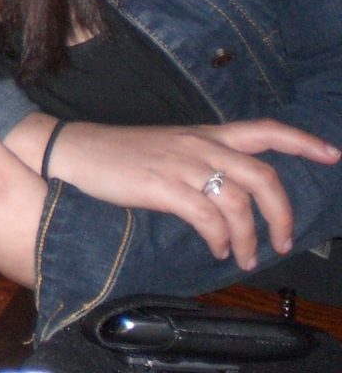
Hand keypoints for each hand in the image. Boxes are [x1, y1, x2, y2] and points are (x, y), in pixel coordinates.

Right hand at [46, 119, 339, 270]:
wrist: (71, 149)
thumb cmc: (117, 154)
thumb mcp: (168, 148)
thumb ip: (201, 162)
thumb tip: (233, 196)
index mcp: (203, 133)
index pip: (265, 130)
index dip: (303, 142)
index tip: (332, 156)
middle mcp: (199, 144)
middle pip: (263, 176)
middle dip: (283, 215)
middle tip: (282, 242)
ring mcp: (181, 164)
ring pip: (239, 203)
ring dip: (249, 238)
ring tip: (243, 257)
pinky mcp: (161, 186)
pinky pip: (208, 218)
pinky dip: (219, 240)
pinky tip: (215, 249)